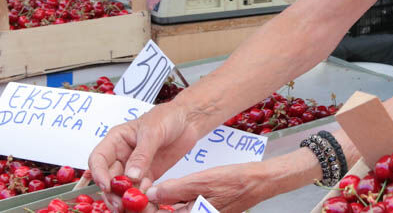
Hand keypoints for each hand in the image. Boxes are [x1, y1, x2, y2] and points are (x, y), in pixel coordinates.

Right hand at [88, 100, 202, 210]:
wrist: (188, 120)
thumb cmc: (168, 116)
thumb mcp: (153, 132)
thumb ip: (142, 154)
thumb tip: (130, 176)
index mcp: (116, 140)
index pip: (98, 159)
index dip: (99, 174)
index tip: (107, 186)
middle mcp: (122, 155)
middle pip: (108, 178)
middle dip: (112, 193)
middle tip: (120, 204)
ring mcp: (134, 167)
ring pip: (122, 187)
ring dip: (124, 198)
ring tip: (132, 207)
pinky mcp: (147, 175)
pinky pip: (139, 190)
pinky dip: (141, 197)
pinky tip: (147, 201)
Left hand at [145, 161, 269, 212]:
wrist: (258, 181)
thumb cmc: (235, 181)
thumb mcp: (202, 181)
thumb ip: (174, 190)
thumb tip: (151, 194)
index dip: (145, 209)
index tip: (134, 198)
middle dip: (151, 207)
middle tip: (139, 194)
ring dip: (160, 205)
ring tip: (149, 191)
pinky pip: (181, 211)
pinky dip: (173, 203)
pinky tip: (168, 192)